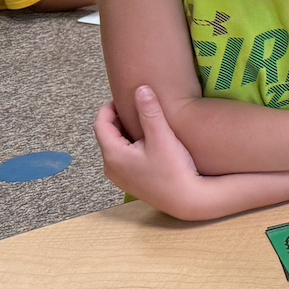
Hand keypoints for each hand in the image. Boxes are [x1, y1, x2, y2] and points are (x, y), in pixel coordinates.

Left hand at [94, 86, 212, 218]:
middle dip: (119, 120)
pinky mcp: (130, 183)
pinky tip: (149, 145)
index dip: (109, 108)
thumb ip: (150, 112)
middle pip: (108, 136)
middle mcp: (110, 167)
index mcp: (113, 154)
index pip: (101, 124)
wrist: (187, 200)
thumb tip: (141, 89)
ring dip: (125, 134)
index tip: (123, 97)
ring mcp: (120, 177)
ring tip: (144, 124)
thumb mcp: (162, 137)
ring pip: (116, 148)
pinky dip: (130, 147)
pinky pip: (123, 159)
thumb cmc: (174, 169)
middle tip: (136, 107)